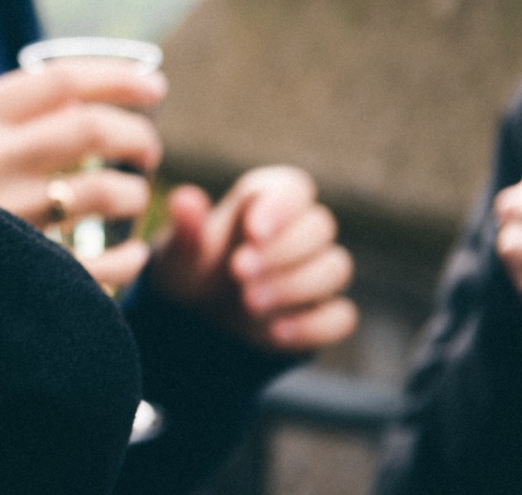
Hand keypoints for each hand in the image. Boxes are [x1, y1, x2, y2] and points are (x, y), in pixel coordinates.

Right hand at [0, 65, 164, 288]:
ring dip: (135, 194)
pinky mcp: (17, 273)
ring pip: (104, 191)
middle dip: (137, 136)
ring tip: (133, 197)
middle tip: (147, 150)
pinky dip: (131, 259)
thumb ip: (9, 115)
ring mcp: (0, 216)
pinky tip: (133, 254)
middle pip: (92, 128)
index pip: (61, 80)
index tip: (153, 86)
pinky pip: (102, 263)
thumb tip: (86, 95)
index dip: (119, 79)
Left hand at [149, 166, 356, 353]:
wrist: (197, 319)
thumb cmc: (192, 270)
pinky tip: (275, 333)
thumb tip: (185, 199)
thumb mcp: (181, 253)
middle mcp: (297, 233)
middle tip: (238, 272)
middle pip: (320, 226)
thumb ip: (187, 228)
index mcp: (263, 203)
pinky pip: (341, 316)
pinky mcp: (323, 314)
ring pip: (335, 267)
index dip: (281, 206)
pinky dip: (313, 326)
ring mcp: (315, 274)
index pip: (295, 187)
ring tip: (248, 302)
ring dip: (295, 286)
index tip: (252, 232)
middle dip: (281, 251)